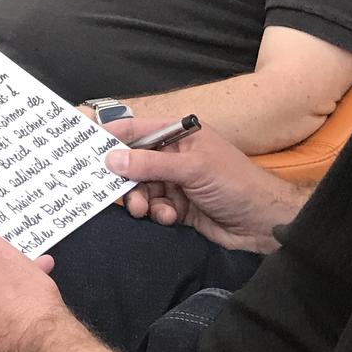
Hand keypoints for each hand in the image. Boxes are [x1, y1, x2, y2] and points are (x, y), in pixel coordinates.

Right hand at [104, 120, 300, 253]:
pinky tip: (170, 218)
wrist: (264, 222)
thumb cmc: (235, 184)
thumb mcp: (192, 169)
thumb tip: (111, 159)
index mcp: (180, 135)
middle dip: (126, 179)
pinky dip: (157, 214)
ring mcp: (176, 181)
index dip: (112, 137)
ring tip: (147, 210)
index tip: (87, 150)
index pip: (137, 129)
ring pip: (141, 188)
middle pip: (134, 163)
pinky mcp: (179, 206)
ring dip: (142, 200)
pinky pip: (154, 207)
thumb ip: (150, 164)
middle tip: (119, 193)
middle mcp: (175, 155)